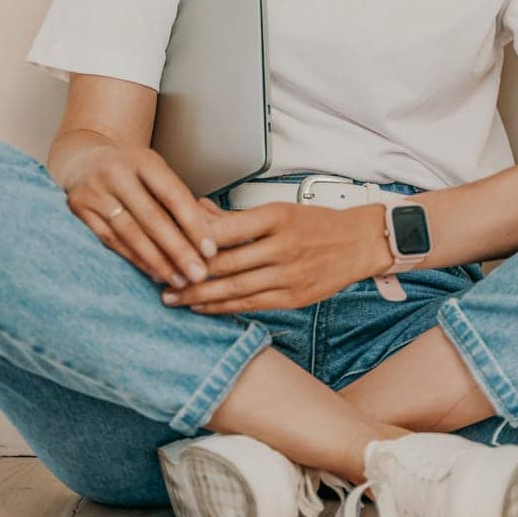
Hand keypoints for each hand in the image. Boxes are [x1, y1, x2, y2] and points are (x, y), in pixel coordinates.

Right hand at [64, 143, 230, 289]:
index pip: (173, 195)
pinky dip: (135, 259)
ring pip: (131, 233)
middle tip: (198, 274)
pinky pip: (112, 241)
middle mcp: (116, 172)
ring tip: (179, 280)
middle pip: (152, 218)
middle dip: (178, 250)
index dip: (193, 224)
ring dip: (157, 261)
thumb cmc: (131, 172)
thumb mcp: (154, 172)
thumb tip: (205, 239)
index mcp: (143, 159)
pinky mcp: (80, 209)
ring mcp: (95, 191)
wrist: (84, 161)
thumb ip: (175, 199)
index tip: (210, 250)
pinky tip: (153, 273)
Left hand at [162, 201, 384, 312]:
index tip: (167, 245)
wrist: (360, 242)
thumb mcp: (278, 209)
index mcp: (276, 217)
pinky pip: (251, 304)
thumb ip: (236, 217)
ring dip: (199, 295)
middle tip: (158, 277)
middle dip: (188, 273)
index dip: (194, 242)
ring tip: (172, 298)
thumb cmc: (315, 223)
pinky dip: (223, 307)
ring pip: (234, 289)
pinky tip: (202, 307)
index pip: (226, 231)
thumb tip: (197, 212)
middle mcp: (282, 247)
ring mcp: (289, 275)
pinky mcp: (294, 297)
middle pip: (225, 264)